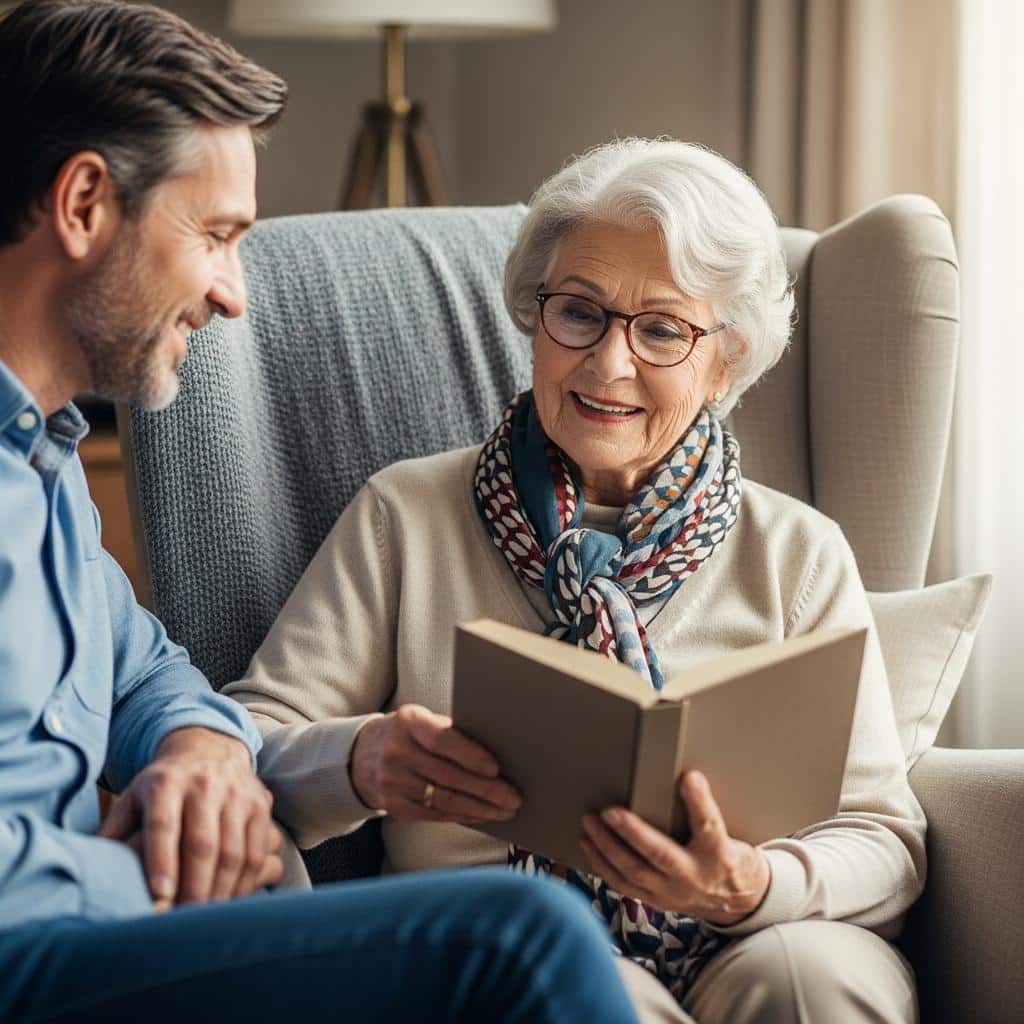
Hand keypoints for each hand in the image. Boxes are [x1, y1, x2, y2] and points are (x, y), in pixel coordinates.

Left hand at [100, 727, 284, 905]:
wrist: (208, 749)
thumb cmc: (161, 787)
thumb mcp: (131, 799)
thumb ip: (112, 833)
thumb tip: (85, 872)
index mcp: (166, 782)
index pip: (163, 825)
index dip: (161, 862)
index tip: (159, 899)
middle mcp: (204, 783)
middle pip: (202, 843)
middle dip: (193, 889)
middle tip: (183, 923)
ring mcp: (237, 792)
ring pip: (233, 851)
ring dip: (220, 891)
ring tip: (205, 919)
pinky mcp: (261, 803)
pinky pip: (256, 849)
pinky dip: (245, 881)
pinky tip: (230, 901)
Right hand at [350, 704, 520, 823]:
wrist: (362, 754)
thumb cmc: (409, 733)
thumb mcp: (423, 720)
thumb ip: (451, 732)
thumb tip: (499, 753)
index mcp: (408, 721)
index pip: (442, 739)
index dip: (470, 755)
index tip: (496, 769)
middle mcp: (396, 751)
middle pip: (448, 775)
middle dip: (486, 790)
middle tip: (513, 797)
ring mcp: (391, 781)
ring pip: (444, 800)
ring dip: (480, 808)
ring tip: (504, 810)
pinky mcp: (392, 805)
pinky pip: (434, 814)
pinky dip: (462, 816)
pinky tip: (481, 816)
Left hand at [580, 770, 769, 925]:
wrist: (741, 903)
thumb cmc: (732, 859)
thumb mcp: (733, 833)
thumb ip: (707, 813)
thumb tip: (689, 777)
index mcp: (720, 855)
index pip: (709, 825)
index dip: (699, 801)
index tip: (689, 777)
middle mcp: (695, 877)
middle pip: (660, 854)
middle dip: (632, 832)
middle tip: (609, 811)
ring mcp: (674, 893)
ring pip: (635, 872)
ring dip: (608, 847)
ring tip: (590, 823)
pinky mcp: (659, 901)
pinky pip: (625, 885)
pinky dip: (604, 865)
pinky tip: (590, 846)